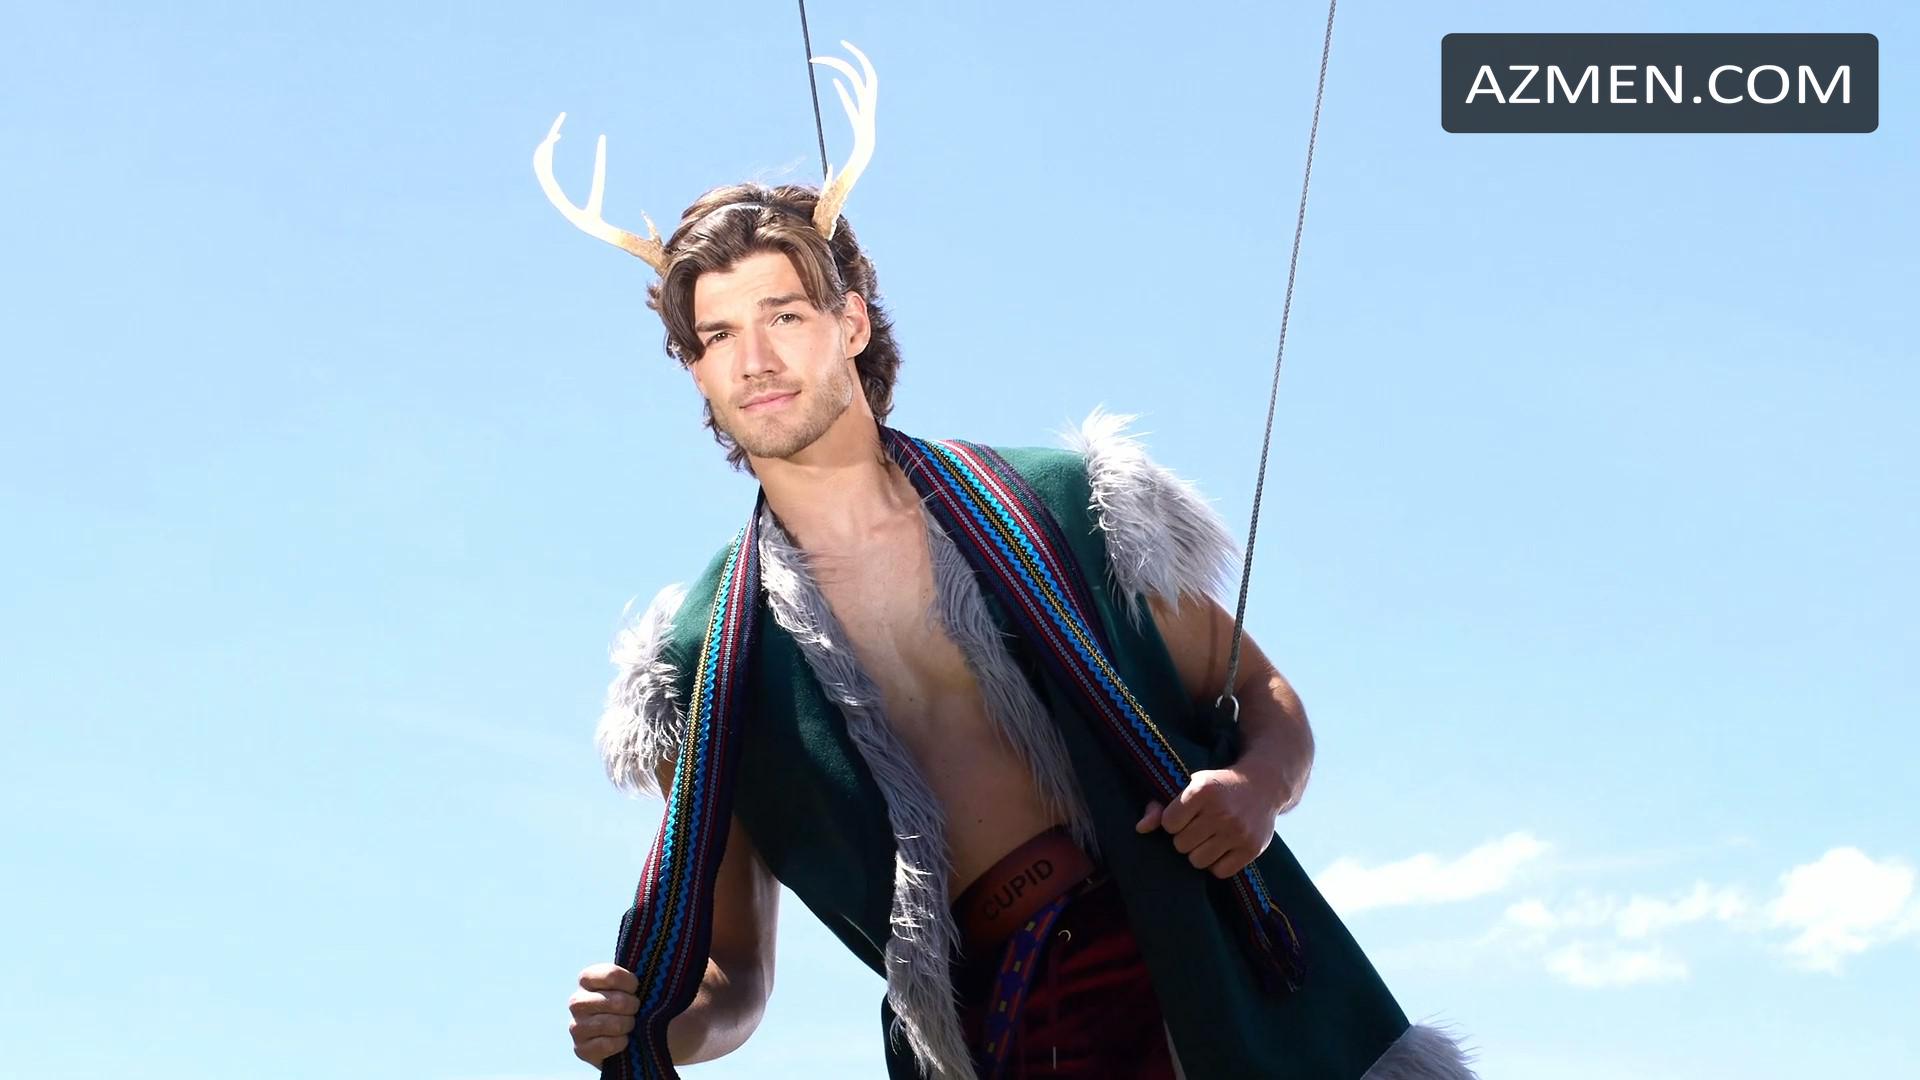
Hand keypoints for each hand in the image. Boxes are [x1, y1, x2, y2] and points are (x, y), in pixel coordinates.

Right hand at [569, 963, 638, 1065]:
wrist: (631, 1036)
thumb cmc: (633, 1002)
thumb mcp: (634, 985)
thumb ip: (641, 973)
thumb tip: (660, 958)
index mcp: (587, 979)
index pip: (611, 975)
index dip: (630, 983)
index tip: (637, 988)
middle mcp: (577, 1001)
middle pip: (614, 1001)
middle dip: (632, 1006)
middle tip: (635, 1009)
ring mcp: (576, 1026)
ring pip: (610, 1024)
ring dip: (627, 1024)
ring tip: (630, 1024)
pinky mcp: (581, 1049)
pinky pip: (606, 1045)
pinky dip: (621, 1043)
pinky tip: (624, 1039)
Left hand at [1133, 766, 1287, 878]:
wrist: (1263, 786)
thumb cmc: (1218, 787)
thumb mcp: (1190, 785)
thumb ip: (1161, 805)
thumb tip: (1140, 828)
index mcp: (1202, 790)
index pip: (1168, 824)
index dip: (1173, 821)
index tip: (1185, 814)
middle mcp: (1221, 812)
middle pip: (1181, 845)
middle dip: (1185, 837)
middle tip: (1199, 826)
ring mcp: (1238, 832)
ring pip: (1197, 861)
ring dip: (1199, 852)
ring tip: (1209, 838)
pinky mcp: (1252, 849)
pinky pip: (1219, 872)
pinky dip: (1217, 864)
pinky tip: (1222, 848)